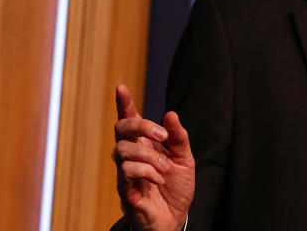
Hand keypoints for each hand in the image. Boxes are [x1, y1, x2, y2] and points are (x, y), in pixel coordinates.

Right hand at [114, 84, 194, 230]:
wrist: (176, 218)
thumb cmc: (176, 188)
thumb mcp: (185, 160)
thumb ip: (178, 138)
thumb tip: (170, 114)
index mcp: (144, 144)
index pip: (129, 119)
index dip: (124, 103)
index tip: (121, 87)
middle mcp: (131, 155)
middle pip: (120, 128)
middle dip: (141, 126)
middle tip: (162, 136)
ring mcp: (125, 172)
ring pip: (123, 150)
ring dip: (149, 156)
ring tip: (165, 169)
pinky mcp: (125, 189)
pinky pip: (127, 172)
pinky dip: (147, 172)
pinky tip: (159, 180)